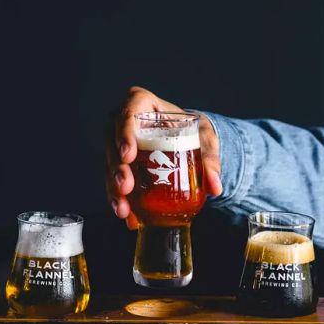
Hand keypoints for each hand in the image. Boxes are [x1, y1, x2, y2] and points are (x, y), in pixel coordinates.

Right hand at [106, 86, 221, 228]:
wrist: (188, 145)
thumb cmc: (194, 134)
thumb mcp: (205, 142)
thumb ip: (210, 160)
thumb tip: (215, 186)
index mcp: (145, 105)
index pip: (130, 108)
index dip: (124, 131)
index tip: (128, 155)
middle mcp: (126, 122)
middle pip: (112, 140)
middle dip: (116, 167)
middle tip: (125, 187)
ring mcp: (118, 143)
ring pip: (109, 164)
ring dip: (113, 188)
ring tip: (124, 210)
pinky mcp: (119, 164)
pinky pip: (114, 181)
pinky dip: (121, 200)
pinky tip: (129, 218)